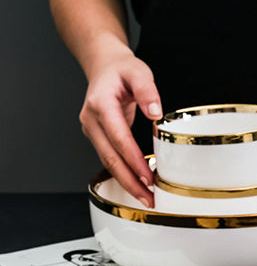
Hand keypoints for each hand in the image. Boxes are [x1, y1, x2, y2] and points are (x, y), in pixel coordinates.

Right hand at [79, 50, 161, 206]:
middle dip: (130, 181)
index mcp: (100, 104)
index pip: (119, 138)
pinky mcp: (98, 136)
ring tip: (146, 198)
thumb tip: (155, 113)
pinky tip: (138, 184)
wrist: (104, 66)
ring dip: (127, 181)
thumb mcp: (139, 72)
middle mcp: (91, 120)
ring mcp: (92, 130)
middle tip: (149, 199)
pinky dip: (124, 172)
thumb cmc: (122, 70)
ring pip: (108, 162)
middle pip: (110, 158)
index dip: (133, 160)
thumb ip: (147, 91)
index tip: (148, 177)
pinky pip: (110, 158)